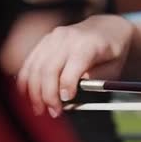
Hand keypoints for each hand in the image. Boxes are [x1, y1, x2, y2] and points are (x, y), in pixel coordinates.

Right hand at [17, 14, 133, 117]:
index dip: (67, 85)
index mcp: (89, 44)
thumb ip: (97, 78)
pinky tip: (27, 96)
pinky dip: (26, 81)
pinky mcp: (44, 41)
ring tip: (39, 109)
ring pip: (36, 66)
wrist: (106, 28)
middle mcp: (68, 38)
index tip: (65, 102)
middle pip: (50, 68)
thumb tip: (76, 88)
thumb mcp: (114, 68)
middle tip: (52, 113)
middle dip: (48, 94)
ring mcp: (53, 38)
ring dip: (34, 91)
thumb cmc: (112, 52)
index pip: (74, 65)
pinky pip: (30, 62)